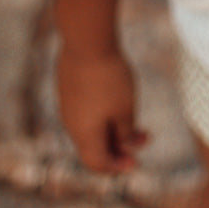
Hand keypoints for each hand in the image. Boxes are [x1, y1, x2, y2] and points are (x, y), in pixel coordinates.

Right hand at [57, 45, 147, 172]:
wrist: (86, 41)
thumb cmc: (108, 78)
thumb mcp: (125, 109)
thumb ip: (126, 132)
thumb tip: (126, 145)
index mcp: (84, 135)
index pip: (98, 163)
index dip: (117, 166)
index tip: (136, 162)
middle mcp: (71, 124)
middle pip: (94, 146)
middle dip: (119, 146)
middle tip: (141, 139)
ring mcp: (67, 104)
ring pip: (90, 126)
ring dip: (112, 127)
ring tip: (134, 119)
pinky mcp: (68, 87)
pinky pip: (85, 110)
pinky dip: (102, 113)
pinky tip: (117, 99)